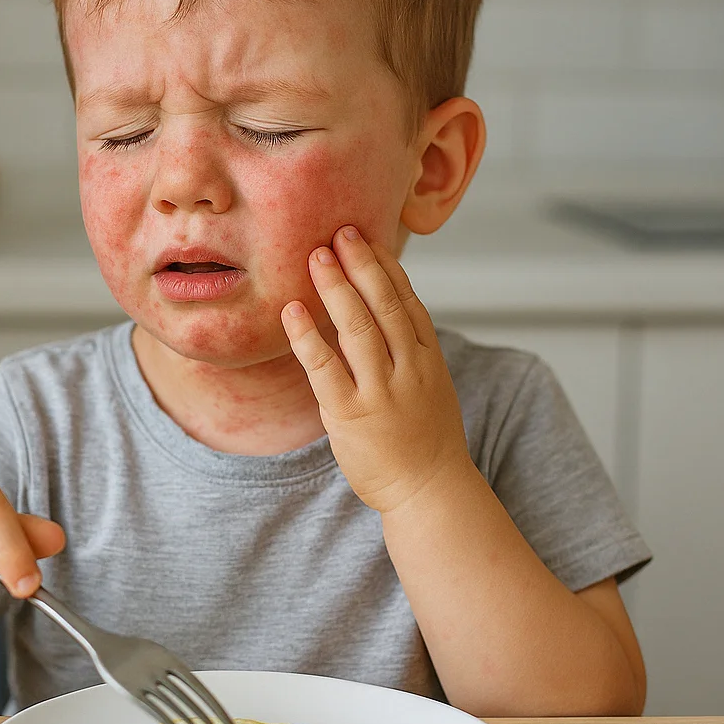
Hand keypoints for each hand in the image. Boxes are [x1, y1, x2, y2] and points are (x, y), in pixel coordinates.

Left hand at [280, 225, 471, 514]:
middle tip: (339, 231)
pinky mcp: (352, 414)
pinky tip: (292, 312)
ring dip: (336, 288)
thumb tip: (383, 314)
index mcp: (430, 359)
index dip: (386, 267)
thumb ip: (410, 351)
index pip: (408, 302)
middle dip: (361, 265)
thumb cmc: (425, 441)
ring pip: (358, 328)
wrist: (431, 492)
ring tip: (315, 256)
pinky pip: (325, 367)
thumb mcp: (431, 387)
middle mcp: (409, 369)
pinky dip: (308, 336)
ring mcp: (382, 392)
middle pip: (384, 305)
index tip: (367, 238)